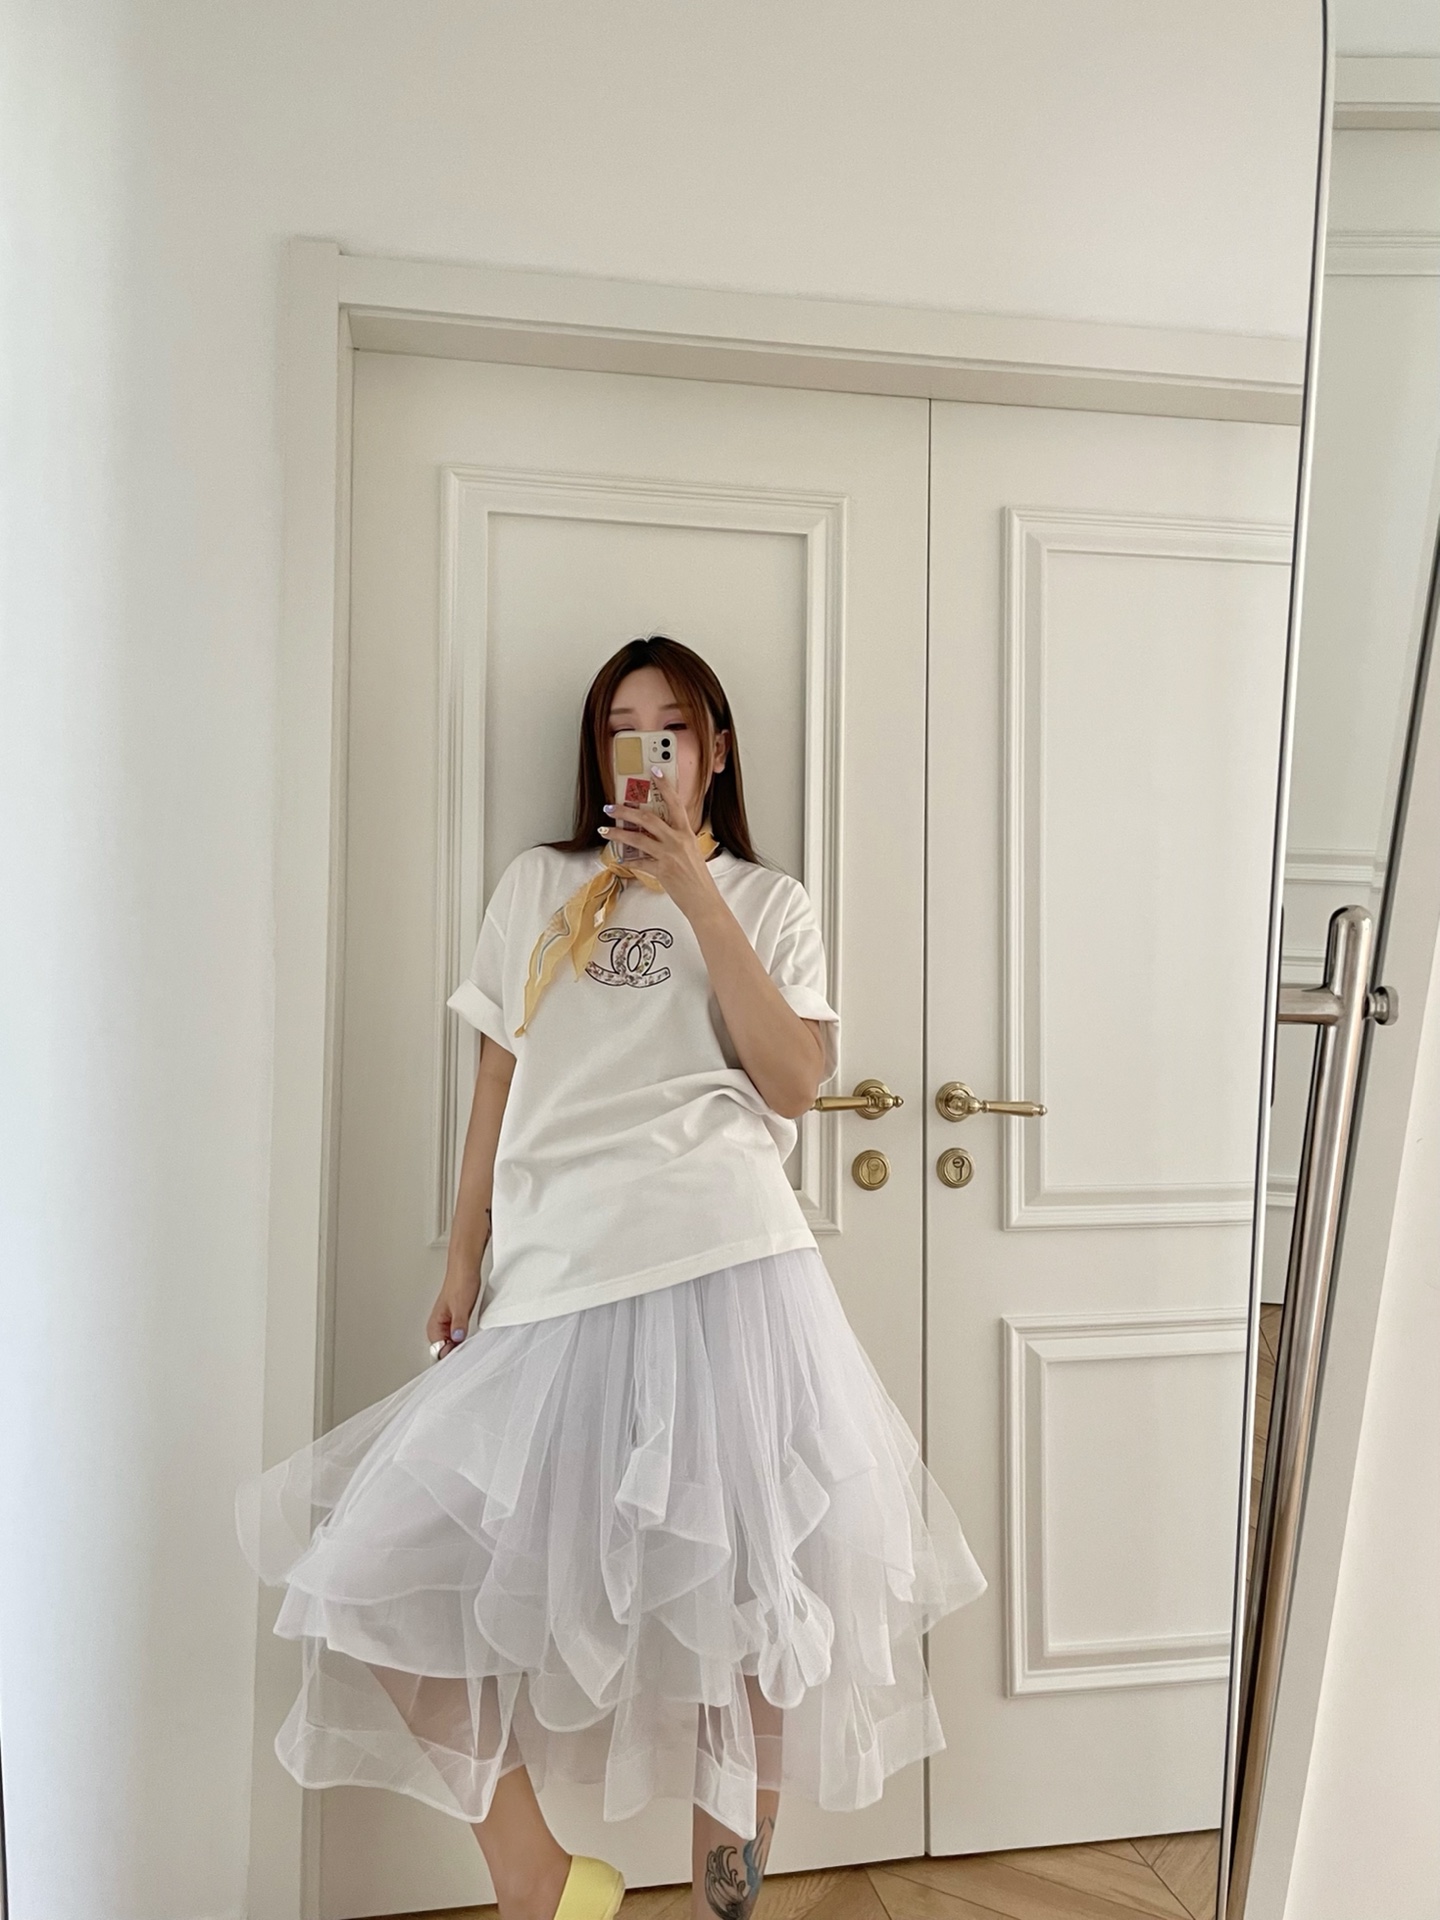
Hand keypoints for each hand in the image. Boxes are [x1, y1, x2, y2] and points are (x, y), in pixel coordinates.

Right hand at [427, 1264, 480, 1354]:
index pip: (439, 1352)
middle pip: (445, 1351)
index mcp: (434, 1326)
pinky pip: (458, 1337)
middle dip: (456, 1351)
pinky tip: (470, 1335)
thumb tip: (457, 1338)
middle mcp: (438, 1327)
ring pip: (452, 1345)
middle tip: (468, 1346)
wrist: (466, 1268)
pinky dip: (464, 1339)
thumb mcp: (462, 1306)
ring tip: (469, 1339)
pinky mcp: (455, 1322)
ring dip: (461, 1345)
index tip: (463, 1351)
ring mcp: (447, 1325)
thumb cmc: (461, 1282)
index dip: (452, 1353)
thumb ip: (458, 1325)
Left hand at [601, 761, 723, 924]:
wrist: (704, 900)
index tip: (654, 771)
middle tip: (611, 806)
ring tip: (604, 828)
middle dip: (626, 811)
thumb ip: (677, 839)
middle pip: (648, 818)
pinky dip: (627, 860)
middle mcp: (677, 840)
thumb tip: (659, 832)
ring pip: (637, 838)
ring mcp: (669, 855)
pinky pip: (638, 863)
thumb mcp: (691, 851)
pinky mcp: (661, 870)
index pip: (675, 802)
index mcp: (687, 832)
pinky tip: (618, 858)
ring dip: (617, 832)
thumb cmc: (698, 878)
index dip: (665, 785)